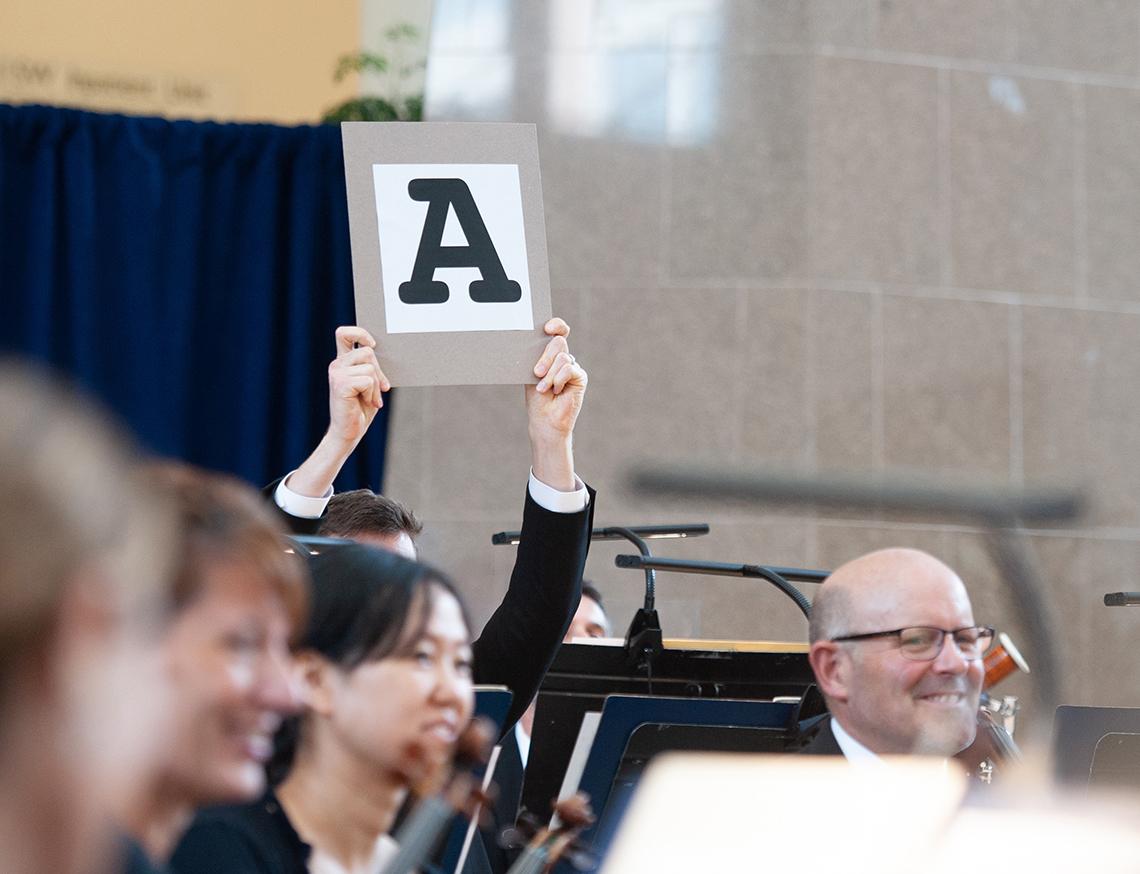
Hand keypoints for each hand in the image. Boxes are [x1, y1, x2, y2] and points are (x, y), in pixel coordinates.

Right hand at [326, 325, 389, 447]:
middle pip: (368, 352)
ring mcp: (336, 373)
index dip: (360, 333)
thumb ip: (372, 368)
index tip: (373, 344)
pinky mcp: (340, 384)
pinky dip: (371, 394)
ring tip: (369, 399)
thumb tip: (387, 353)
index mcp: (343, 361)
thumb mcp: (369, 384)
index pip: (344, 334)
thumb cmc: (360, 409)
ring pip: (370, 368)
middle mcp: (337, 365)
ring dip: (375, 386)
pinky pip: (367, 380)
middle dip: (379, 371)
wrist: (348, 432)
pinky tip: (365, 402)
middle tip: (380, 389)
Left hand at [526, 318, 586, 440]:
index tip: (546, 328)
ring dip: (549, 374)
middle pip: (558, 342)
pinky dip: (559, 380)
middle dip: (545, 358)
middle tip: (537, 372)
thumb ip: (537, 358)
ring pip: (562, 357)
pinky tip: (556, 390)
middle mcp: (562, 358)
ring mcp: (572, 367)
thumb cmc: (537, 399)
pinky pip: (569, 369)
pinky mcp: (580, 377)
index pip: (557, 332)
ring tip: (544, 388)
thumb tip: (541, 342)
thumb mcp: (532, 375)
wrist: (545, 420)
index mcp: (549, 354)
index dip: (556, 325)